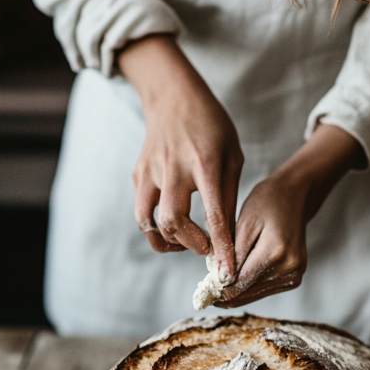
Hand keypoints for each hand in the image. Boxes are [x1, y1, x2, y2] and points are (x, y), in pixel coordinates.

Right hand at [120, 35, 243, 275]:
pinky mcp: (137, 175)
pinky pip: (142, 210)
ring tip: (184, 241)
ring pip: (148, 222)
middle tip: (205, 248)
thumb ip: (228, 195)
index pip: (213, 215)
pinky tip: (171, 222)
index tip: (227, 272)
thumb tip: (226, 235)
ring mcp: (150, 173)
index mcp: (206, 164)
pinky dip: (155, 225)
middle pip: (172, 223)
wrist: (173, 98)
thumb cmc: (211, 127)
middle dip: (190, 245)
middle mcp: (173, 170)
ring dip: (166, 241)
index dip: (221, 247)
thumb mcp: (233, 156)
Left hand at [218, 124, 364, 306]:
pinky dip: (250, 287)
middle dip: (226, 293)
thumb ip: (233, 254)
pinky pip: (266, 289)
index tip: (202, 293)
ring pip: (256, 294)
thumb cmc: (266, 204)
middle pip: (248, 292)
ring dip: (237, 292)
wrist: (295, 196)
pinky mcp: (295, 276)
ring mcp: (295, 273)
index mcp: (275, 251)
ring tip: (217, 285)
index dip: (219, 290)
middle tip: (204, 292)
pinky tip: (235, 280)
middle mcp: (289, 266)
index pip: (241, 282)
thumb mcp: (243, 223)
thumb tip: (221, 281)